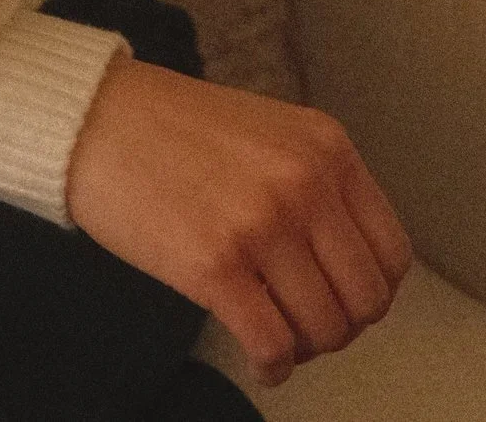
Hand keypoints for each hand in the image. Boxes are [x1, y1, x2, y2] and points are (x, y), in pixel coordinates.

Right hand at [63, 57, 411, 391]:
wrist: (93, 117)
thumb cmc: (171, 127)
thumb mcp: (268, 132)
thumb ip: (315, 183)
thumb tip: (348, 266)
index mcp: (326, 146)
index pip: (392, 254)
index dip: (371, 294)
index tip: (341, 300)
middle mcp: (304, 181)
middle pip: (365, 301)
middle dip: (339, 328)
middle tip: (306, 326)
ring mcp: (261, 223)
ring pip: (324, 330)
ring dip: (303, 348)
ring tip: (274, 336)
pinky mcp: (215, 264)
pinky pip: (273, 345)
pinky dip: (272, 366)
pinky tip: (257, 358)